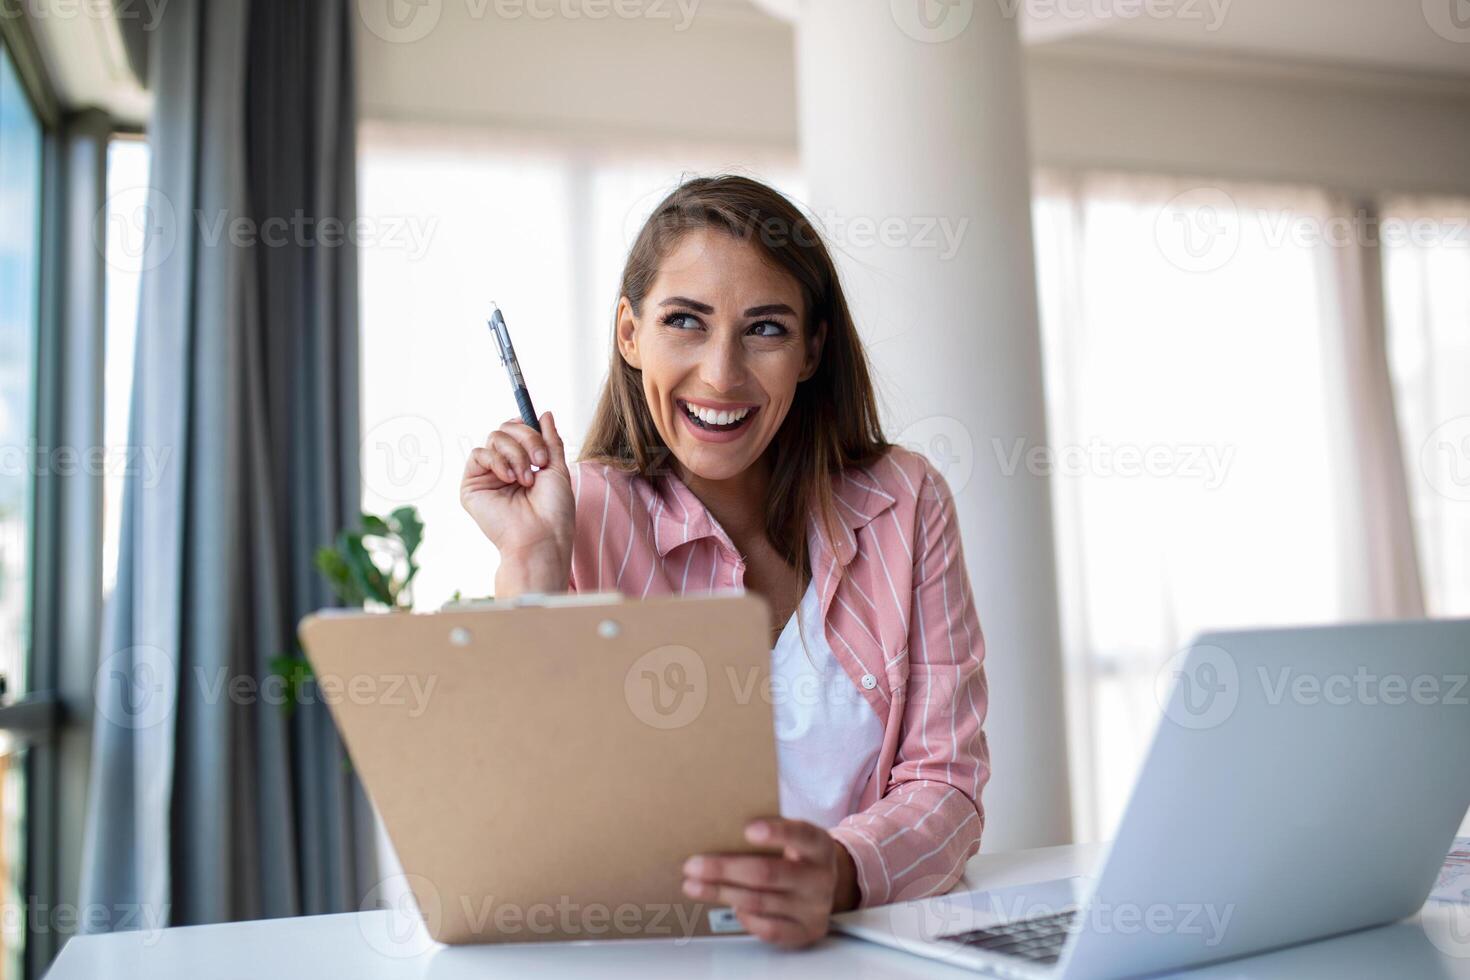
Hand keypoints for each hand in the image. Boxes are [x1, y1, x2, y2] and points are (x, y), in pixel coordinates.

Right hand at [459, 412, 573, 594]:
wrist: (541, 537)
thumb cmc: (554, 510)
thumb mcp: (557, 468)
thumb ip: (550, 440)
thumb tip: (544, 413)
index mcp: (524, 465)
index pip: (518, 431)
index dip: (526, 425)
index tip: (538, 427)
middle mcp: (504, 469)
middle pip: (506, 429)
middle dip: (527, 439)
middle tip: (540, 461)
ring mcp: (487, 477)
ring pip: (494, 438)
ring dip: (516, 454)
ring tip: (526, 479)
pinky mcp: (471, 486)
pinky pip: (478, 454)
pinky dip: (497, 461)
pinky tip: (509, 479)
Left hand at [682, 817, 860, 948]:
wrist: (821, 885)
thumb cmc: (794, 855)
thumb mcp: (791, 836)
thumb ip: (769, 831)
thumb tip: (719, 828)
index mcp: (819, 845)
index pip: (801, 835)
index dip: (776, 832)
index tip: (748, 829)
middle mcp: (821, 877)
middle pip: (767, 873)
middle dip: (725, 869)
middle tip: (693, 865)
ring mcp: (814, 908)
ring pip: (760, 902)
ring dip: (721, 893)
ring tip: (693, 885)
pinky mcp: (806, 931)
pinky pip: (767, 928)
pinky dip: (744, 916)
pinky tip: (728, 904)